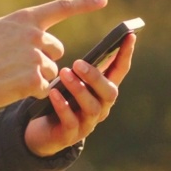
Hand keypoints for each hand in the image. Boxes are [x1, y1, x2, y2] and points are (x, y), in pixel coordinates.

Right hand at [0, 0, 106, 109]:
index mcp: (26, 19)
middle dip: (45, 58)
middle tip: (20, 64)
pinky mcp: (34, 79)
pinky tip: (14, 87)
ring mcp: (35, 57)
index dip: (84, 3)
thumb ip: (23, 31)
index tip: (103, 0)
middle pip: (57, 49)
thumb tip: (45, 42)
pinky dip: (32, 91)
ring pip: (51, 70)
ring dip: (37, 76)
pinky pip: (45, 87)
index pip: (61, 7)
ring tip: (12, 76)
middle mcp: (34, 35)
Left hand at [23, 33, 135, 157]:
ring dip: (79, 89)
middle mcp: (101, 107)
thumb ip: (78, 70)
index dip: (126, 54)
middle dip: (96, 77)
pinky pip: (70, 120)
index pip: (120, 71)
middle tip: (78, 63)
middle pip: (109, 92)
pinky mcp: (70, 135)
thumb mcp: (69, 82)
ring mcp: (87, 123)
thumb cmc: (59, 99)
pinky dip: (63, 106)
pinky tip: (53, 93)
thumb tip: (81, 56)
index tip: (130, 35)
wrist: (41, 132)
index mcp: (103, 91)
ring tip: (64, 74)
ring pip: (92, 107)